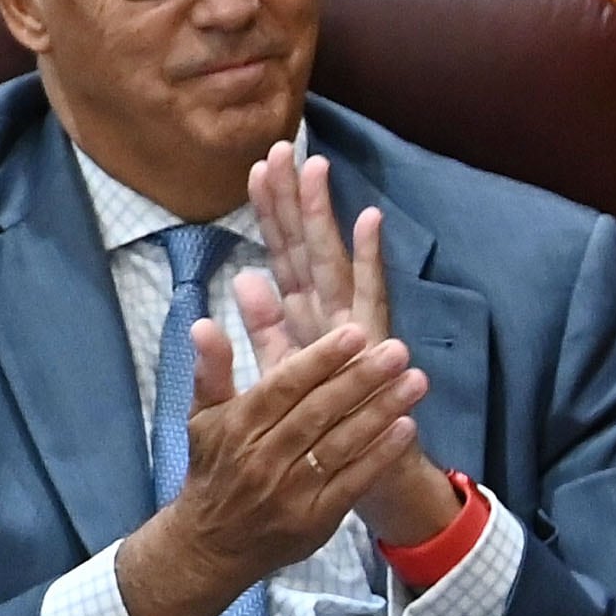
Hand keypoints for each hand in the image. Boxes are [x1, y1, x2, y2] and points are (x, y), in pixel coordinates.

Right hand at [112, 320, 427, 615]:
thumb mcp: (202, 417)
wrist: (210, 545)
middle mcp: (264, 457)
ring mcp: (291, 491)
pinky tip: (406, 427)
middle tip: (398, 349)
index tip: (357, 332)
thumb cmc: (213, 469)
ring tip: (414, 381)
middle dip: (361, 378)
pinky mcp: (314, 519)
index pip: (285, 385)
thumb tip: (204, 323)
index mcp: (239, 427)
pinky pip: (352, 482)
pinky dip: (380, 455)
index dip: (322, 358)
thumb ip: (211, 369)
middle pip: (319, 411)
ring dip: (381, 410)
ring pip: (341, 444)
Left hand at [246, 143, 458, 546]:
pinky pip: (369, 294)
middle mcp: (330, 308)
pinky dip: (368, 257)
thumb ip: (265, 325)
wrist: (369, 468)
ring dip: (324, 214)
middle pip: (306, 244)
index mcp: (304, 313)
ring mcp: (354, 321)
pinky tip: (368, 219)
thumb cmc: (325, 418)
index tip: (256, 165)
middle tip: (283, 147)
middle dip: (294, 197)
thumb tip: (242, 277)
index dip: (269, 211)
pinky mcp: (374, 341)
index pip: (283, 252)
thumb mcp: (285, 368)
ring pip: (332, 259)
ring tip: (315, 168)